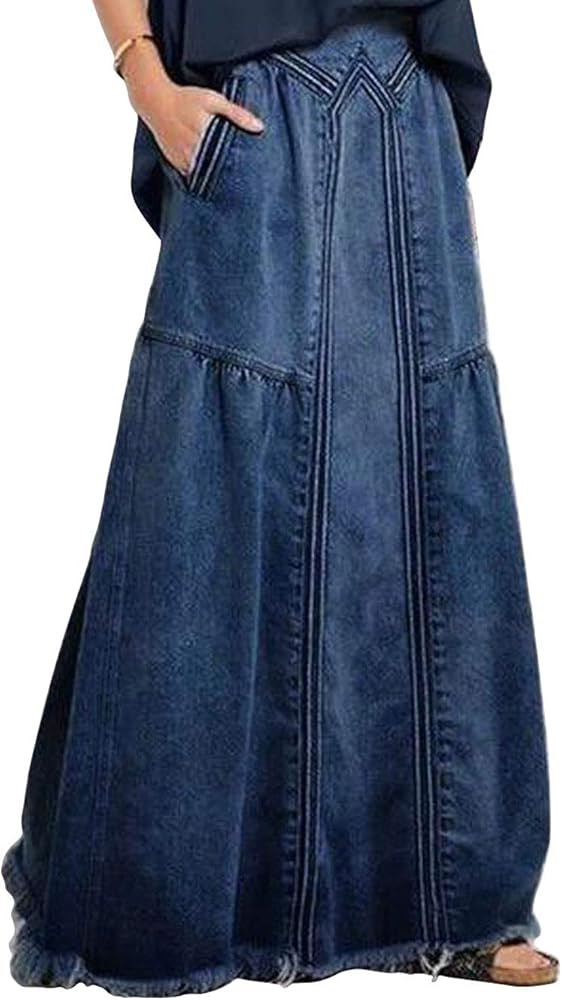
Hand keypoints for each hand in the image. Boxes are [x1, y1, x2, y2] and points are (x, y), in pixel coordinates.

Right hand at [142, 82, 265, 176]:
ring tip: (227, 182)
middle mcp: (192, 152)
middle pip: (215, 172)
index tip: (248, 174)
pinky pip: (190, 176)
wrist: (156, 101)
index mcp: (204, 138)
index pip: (226, 161)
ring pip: (203, 177)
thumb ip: (237, 113)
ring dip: (213, 178)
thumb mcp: (213, 100)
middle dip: (228, 176)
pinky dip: (200, 176)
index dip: (237, 168)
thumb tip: (260, 127)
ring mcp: (182, 160)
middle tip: (241, 182)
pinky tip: (208, 174)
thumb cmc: (187, 98)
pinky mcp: (175, 164)